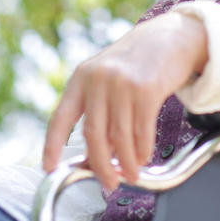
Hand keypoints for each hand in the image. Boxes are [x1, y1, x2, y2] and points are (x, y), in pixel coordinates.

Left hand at [42, 12, 208, 190]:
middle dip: (100, 165)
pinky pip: (141, 131)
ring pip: (119, 137)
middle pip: (93, 135)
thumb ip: (98, 112)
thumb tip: (94, 158)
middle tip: (109, 183)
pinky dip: (142, 151)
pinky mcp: (146, 89)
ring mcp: (122, 83)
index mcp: (81, 78)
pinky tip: (143, 158)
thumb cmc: (138, 65)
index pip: (60, 117)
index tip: (49, 168)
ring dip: (126, 162)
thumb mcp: (108, 80)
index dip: (52, 146)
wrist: (170, 38)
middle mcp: (98, 79)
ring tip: (131, 174)